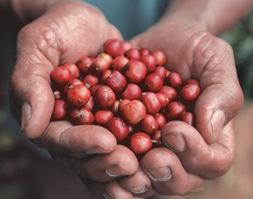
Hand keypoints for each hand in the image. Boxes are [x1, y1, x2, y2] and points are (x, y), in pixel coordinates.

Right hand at [11, 2, 138, 196]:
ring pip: (113, 146)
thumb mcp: (38, 46)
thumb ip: (30, 83)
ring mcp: (100, 120)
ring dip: (131, 155)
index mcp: (49, 117)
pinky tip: (165, 136)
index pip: (61, 139)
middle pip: (88, 152)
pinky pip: (134, 125)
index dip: (81, 144)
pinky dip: (149, 131)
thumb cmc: (56, 29)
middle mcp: (74, 125)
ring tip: (151, 156)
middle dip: (108, 159)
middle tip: (131, 164)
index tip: (104, 142)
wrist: (85, 22)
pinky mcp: (121, 111)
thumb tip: (30, 128)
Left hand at [86, 21, 242, 197]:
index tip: (173, 131)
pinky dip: (105, 160)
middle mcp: (180, 150)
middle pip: (176, 179)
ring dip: (130, 176)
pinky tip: (94, 152)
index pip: (211, 161)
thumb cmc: (193, 48)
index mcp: (208, 137)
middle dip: (163, 172)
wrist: (162, 41)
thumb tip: (210, 131)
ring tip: (118, 160)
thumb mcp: (214, 59)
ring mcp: (150, 146)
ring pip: (144, 177)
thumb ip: (220, 93)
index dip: (195, 154)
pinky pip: (116, 158)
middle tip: (149, 159)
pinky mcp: (125, 138)